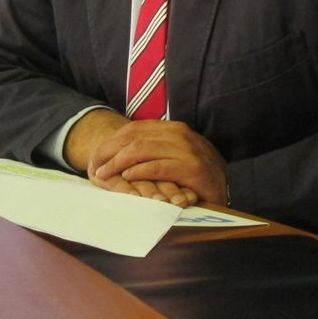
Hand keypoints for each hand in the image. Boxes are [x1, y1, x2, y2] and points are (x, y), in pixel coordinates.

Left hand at [63, 110, 206, 205]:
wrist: (224, 189)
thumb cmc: (193, 176)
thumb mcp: (173, 157)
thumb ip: (154, 150)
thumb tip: (122, 150)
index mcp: (173, 128)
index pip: (135, 129)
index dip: (111, 142)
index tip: (95, 157)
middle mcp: (180, 134)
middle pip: (135, 137)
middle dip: (110, 152)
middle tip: (93, 168)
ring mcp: (188, 150)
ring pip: (143, 150)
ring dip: (119, 163)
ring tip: (104, 175)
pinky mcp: (193, 169)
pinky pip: (159, 167)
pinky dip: (140, 171)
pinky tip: (127, 178)